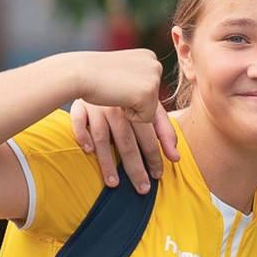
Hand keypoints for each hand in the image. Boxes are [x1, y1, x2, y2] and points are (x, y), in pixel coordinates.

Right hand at [68, 49, 179, 192]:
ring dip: (108, 163)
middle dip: (138, 166)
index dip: (158, 151)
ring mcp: (99, 104)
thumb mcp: (142, 101)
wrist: (83, 68)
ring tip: (114, 184)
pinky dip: (83, 137)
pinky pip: (81, 123)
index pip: (153, 127)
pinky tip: (88, 151)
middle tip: (144, 188)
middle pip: (130, 139)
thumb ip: (160, 126)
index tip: (161, 172)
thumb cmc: (118, 89)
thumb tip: (176, 158)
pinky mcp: (80, 104)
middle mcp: (119, 102)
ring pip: (104, 138)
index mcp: (139, 97)